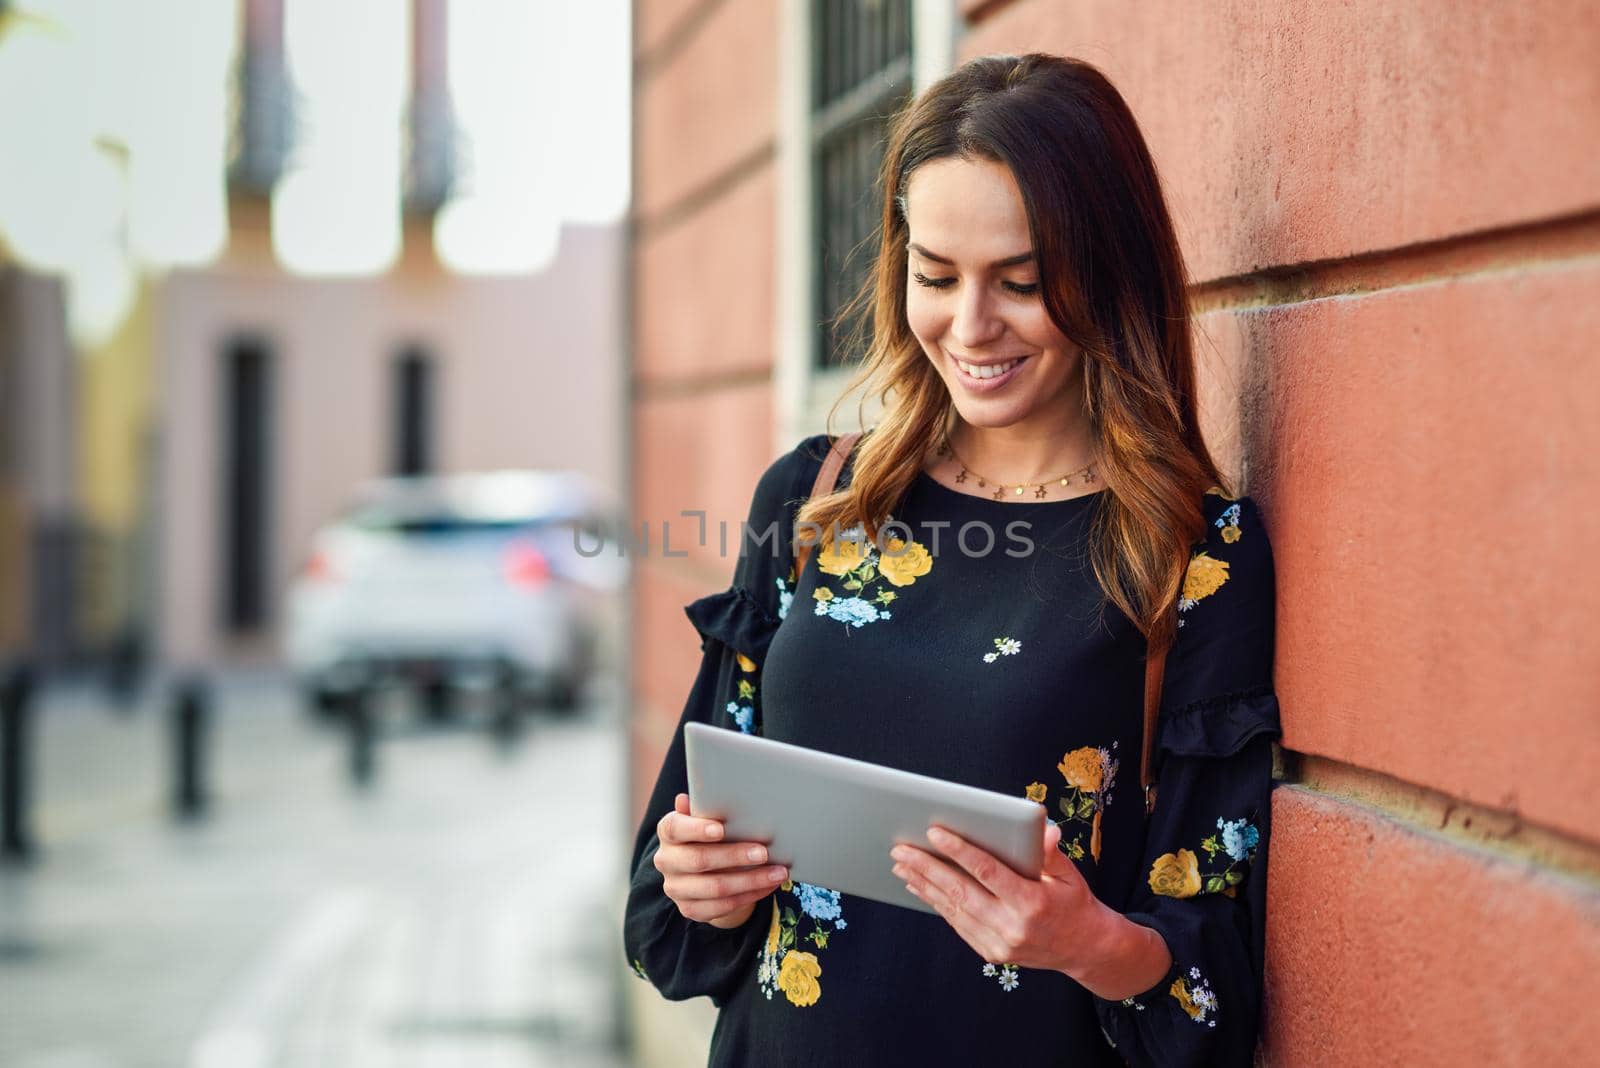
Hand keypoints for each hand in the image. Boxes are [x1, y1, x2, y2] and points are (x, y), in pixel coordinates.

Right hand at [655, 793, 787, 928]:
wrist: (703, 870)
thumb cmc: (709, 835)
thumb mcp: (708, 818)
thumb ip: (706, 807)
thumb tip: (699, 795)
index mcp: (668, 831)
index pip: (676, 829)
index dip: (696, 829)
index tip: (721, 828)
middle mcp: (666, 860)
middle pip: (699, 860)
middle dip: (735, 856)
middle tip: (764, 852)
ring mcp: (675, 888)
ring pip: (716, 888)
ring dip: (751, 880)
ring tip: (778, 872)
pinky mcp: (689, 909)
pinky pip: (723, 906)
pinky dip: (750, 895)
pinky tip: (769, 885)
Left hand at [889, 820, 1111, 976]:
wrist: (1085, 948)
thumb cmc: (1075, 902)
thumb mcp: (1069, 874)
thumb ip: (1049, 852)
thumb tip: (1043, 828)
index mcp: (1032, 902)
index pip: (988, 871)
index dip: (959, 850)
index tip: (934, 832)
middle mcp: (1013, 926)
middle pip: (961, 892)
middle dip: (927, 868)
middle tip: (901, 849)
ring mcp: (1001, 944)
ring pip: (954, 910)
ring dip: (924, 885)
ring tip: (901, 866)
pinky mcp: (992, 954)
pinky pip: (958, 925)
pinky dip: (937, 904)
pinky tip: (920, 887)